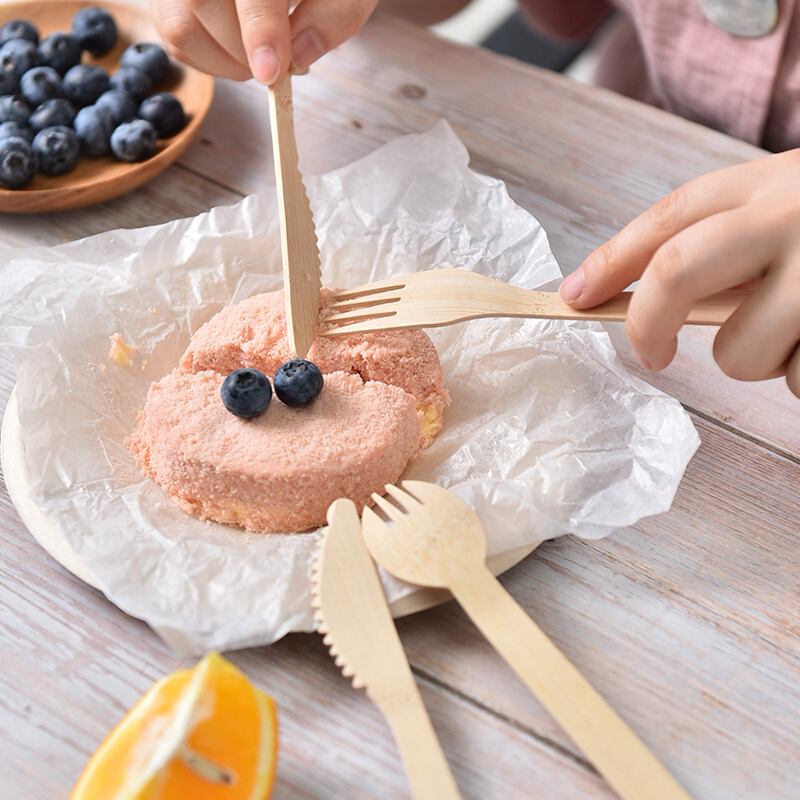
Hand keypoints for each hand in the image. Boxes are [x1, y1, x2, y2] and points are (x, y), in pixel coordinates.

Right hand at [150, 0, 379, 83]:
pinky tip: (243, 49)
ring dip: (227, 62)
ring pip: (181, 26)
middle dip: (245, 53)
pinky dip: (211, 59)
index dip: (260, 30)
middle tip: (282, 64)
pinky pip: (176, 38)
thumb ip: (336, 14)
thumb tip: (299, 58)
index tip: (272, 73)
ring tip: (265, 57)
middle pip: (202, 3)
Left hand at [559, 149, 799, 396]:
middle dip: (646, 323)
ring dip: (756, 361)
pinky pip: (797, 379)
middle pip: (675, 270)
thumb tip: (643, 295)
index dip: (610, 261)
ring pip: (738, 352)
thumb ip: (729, 241)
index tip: (573, 295)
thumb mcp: (792, 206)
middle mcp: (789, 216)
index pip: (669, 218)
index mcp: (768, 185)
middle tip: (651, 356)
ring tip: (798, 333)